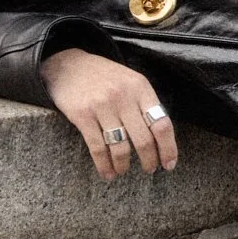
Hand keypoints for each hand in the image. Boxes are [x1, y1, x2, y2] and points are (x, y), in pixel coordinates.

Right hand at [40, 47, 177, 179]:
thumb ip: (145, 104)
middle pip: (144, 139)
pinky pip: (98, 148)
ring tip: (123, 171)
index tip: (169, 164)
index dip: (168, 148)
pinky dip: (104, 165)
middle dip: (149, 160)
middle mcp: (124, 97)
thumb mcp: (130, 81)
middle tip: (149, 170)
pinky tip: (107, 173)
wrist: (68, 65)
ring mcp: (102, 106)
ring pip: (121, 147)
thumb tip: (161, 139)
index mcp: (141, 88)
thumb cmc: (105, 77)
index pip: (162, 124)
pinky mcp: (82, 115)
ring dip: (124, 165)